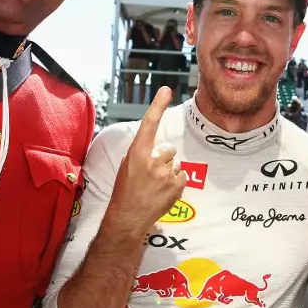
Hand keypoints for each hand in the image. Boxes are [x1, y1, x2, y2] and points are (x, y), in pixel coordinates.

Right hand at [107, 87, 186, 232]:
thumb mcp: (126, 166)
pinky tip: (162, 191)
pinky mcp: (177, 186)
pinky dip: (175, 182)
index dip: (158, 105)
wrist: (128, 218)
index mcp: (136, 154)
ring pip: (176, 163)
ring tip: (155, 185)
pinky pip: (182, 175)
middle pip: (169, 149)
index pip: (149, 124)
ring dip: (169, 171)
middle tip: (150, 174)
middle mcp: (153, 161)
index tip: (166, 90)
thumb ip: (142, 153)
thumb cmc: (125, 191)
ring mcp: (166, 174)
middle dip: (163, 158)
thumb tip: (157, 146)